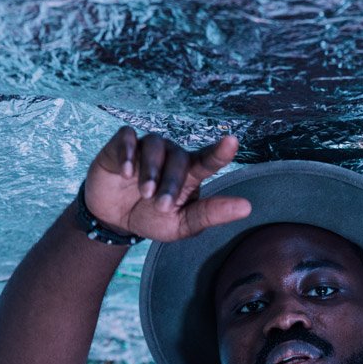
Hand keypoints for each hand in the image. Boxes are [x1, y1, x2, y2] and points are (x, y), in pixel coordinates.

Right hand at [83, 128, 252, 241]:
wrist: (114, 218)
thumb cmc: (153, 218)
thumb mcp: (182, 224)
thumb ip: (211, 215)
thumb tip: (247, 208)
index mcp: (190, 173)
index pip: (208, 160)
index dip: (220, 152)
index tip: (232, 141)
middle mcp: (172, 155)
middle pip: (179, 159)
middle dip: (170, 183)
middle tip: (161, 205)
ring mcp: (147, 147)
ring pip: (154, 145)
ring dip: (151, 170)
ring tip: (145, 192)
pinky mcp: (123, 143)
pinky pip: (128, 138)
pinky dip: (128, 154)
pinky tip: (127, 172)